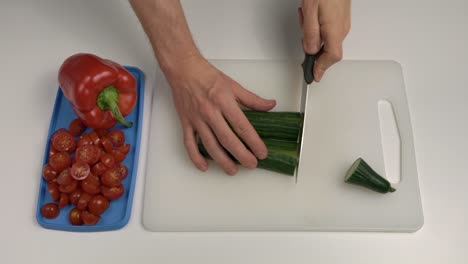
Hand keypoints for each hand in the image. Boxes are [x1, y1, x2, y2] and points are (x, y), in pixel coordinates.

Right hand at [167, 56, 275, 174]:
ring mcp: (196, 119)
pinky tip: (204, 167)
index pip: (242, 126)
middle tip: (251, 164)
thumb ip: (252, 99)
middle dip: (241, 155)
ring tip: (233, 170)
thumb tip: (270, 105)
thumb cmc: (208, 76)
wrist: (183, 70)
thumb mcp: (234, 85)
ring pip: (210, 145)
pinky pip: (189, 144)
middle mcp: (210, 112)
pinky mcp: (185, 123)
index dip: (253, 142)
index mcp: (224, 101)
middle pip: (227, 139)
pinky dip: (195, 157)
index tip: (261, 152)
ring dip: (222, 161)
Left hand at [299, 0, 350, 81]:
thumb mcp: (310, 12)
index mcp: (335, 31)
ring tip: (306, 18)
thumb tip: (309, 51)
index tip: (314, 76)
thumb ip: (309, 35)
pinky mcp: (341, 18)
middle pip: (328, 51)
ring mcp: (343, 23)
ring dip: (313, 35)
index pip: (331, 58)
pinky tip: (311, 15)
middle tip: (302, 37)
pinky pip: (329, 30)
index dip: (321, 69)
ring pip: (327, 40)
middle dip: (312, 48)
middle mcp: (342, 29)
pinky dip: (317, 28)